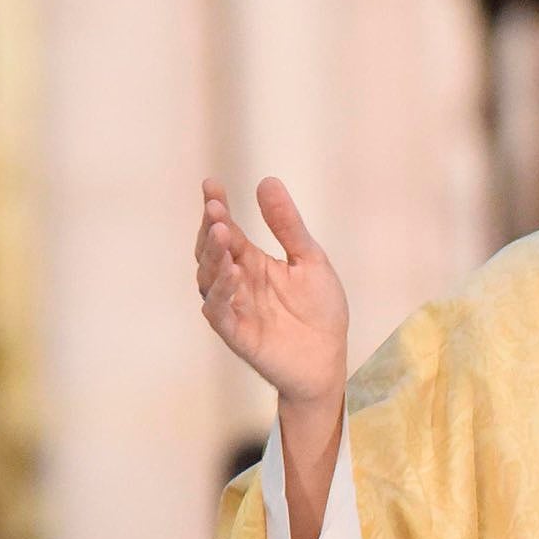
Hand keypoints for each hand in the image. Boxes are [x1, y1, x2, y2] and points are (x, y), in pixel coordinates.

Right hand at [195, 177, 348, 405]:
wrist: (330, 358)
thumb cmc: (319, 310)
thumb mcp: (309, 259)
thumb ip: (287, 225)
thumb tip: (266, 180)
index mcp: (252, 262)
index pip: (227, 231)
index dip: (216, 207)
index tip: (211, 183)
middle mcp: (237, 282)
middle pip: (211, 251)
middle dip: (211, 229)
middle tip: (216, 209)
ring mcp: (234, 307)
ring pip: (208, 279)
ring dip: (213, 256)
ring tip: (222, 233)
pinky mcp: (237, 333)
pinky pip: (219, 311)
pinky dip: (221, 291)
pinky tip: (231, 272)